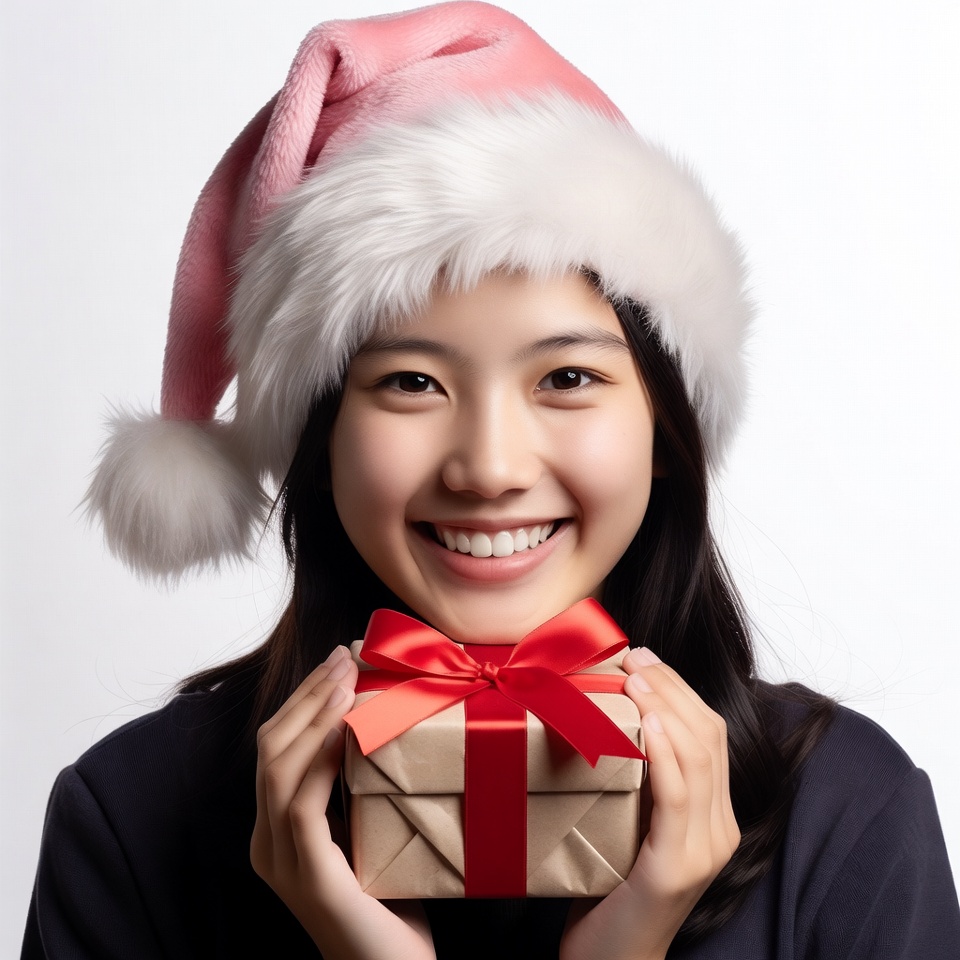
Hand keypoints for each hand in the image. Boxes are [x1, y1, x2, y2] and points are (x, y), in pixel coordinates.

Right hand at [251, 646, 435, 959]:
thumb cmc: (391, 901)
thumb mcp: (369, 832)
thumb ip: (359, 789)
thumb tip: (378, 725)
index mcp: (277, 830)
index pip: (276, 748)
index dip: (302, 700)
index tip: (338, 662)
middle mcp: (267, 843)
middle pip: (270, 748)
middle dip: (307, 695)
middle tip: (345, 656)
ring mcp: (282, 862)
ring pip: (277, 768)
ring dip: (313, 715)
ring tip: (346, 679)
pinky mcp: (309, 877)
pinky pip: (302, 805)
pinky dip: (319, 759)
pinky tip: (344, 729)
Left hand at [560, 647, 739, 959]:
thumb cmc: (611, 887)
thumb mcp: (631, 823)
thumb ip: (639, 780)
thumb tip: (613, 716)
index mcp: (716, 816)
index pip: (711, 734)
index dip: (681, 689)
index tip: (644, 657)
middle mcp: (721, 829)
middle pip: (710, 736)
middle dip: (672, 687)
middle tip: (634, 656)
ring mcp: (704, 850)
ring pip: (699, 758)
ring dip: (667, 707)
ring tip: (636, 677)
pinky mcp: (676, 867)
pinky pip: (679, 796)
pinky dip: (666, 753)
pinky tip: (649, 725)